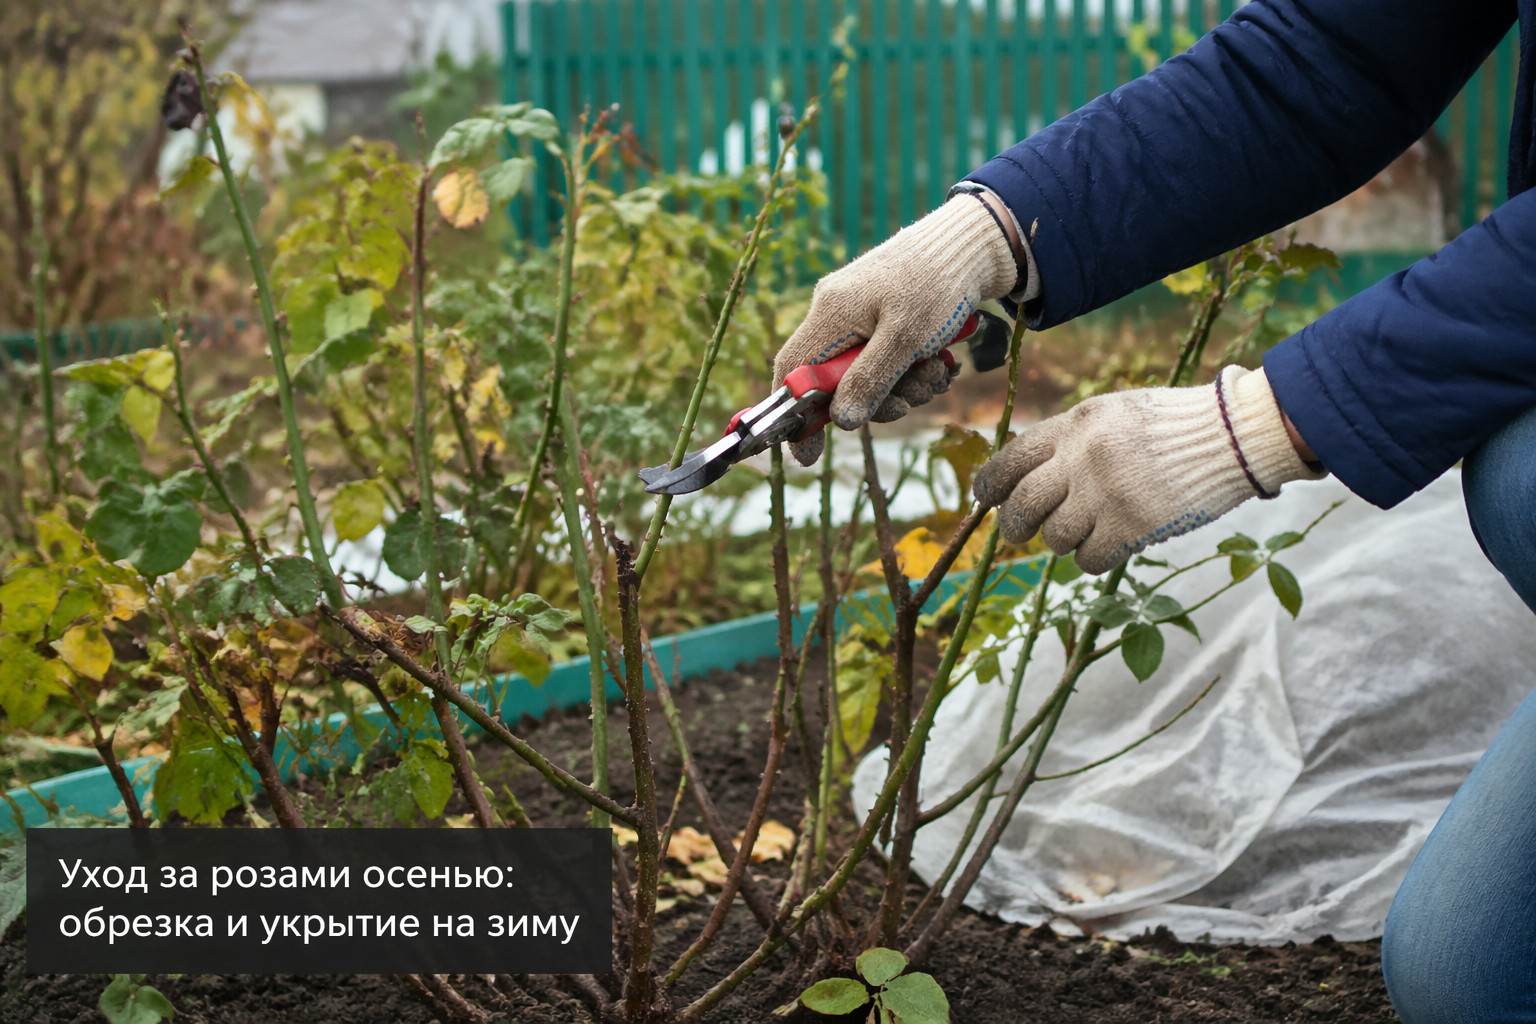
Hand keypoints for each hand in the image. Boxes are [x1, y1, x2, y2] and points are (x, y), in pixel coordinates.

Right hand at [773, 195, 1017, 464]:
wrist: (973, 245)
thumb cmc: (939, 283)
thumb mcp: (907, 337)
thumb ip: (870, 379)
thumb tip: (840, 422)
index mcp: (832, 312)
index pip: (792, 371)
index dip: (793, 415)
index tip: (806, 454)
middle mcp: (837, 314)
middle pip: (834, 383)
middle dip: (875, 401)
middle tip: (910, 402)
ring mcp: (860, 318)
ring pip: (867, 377)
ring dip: (903, 388)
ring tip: (937, 372)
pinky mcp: (883, 321)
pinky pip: (887, 362)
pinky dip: (912, 372)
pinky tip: (938, 363)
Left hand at [972, 366, 1326, 573]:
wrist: (1232, 437)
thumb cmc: (1172, 426)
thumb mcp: (1113, 414)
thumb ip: (1070, 441)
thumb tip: (1026, 477)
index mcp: (1074, 425)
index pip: (1011, 459)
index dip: (990, 486)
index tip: (987, 500)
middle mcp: (1082, 458)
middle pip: (1023, 505)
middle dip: (1014, 526)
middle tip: (1019, 533)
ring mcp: (1105, 494)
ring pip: (1054, 537)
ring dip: (1065, 540)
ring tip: (1090, 527)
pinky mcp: (1131, 526)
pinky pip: (1088, 559)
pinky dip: (1095, 558)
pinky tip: (1113, 543)